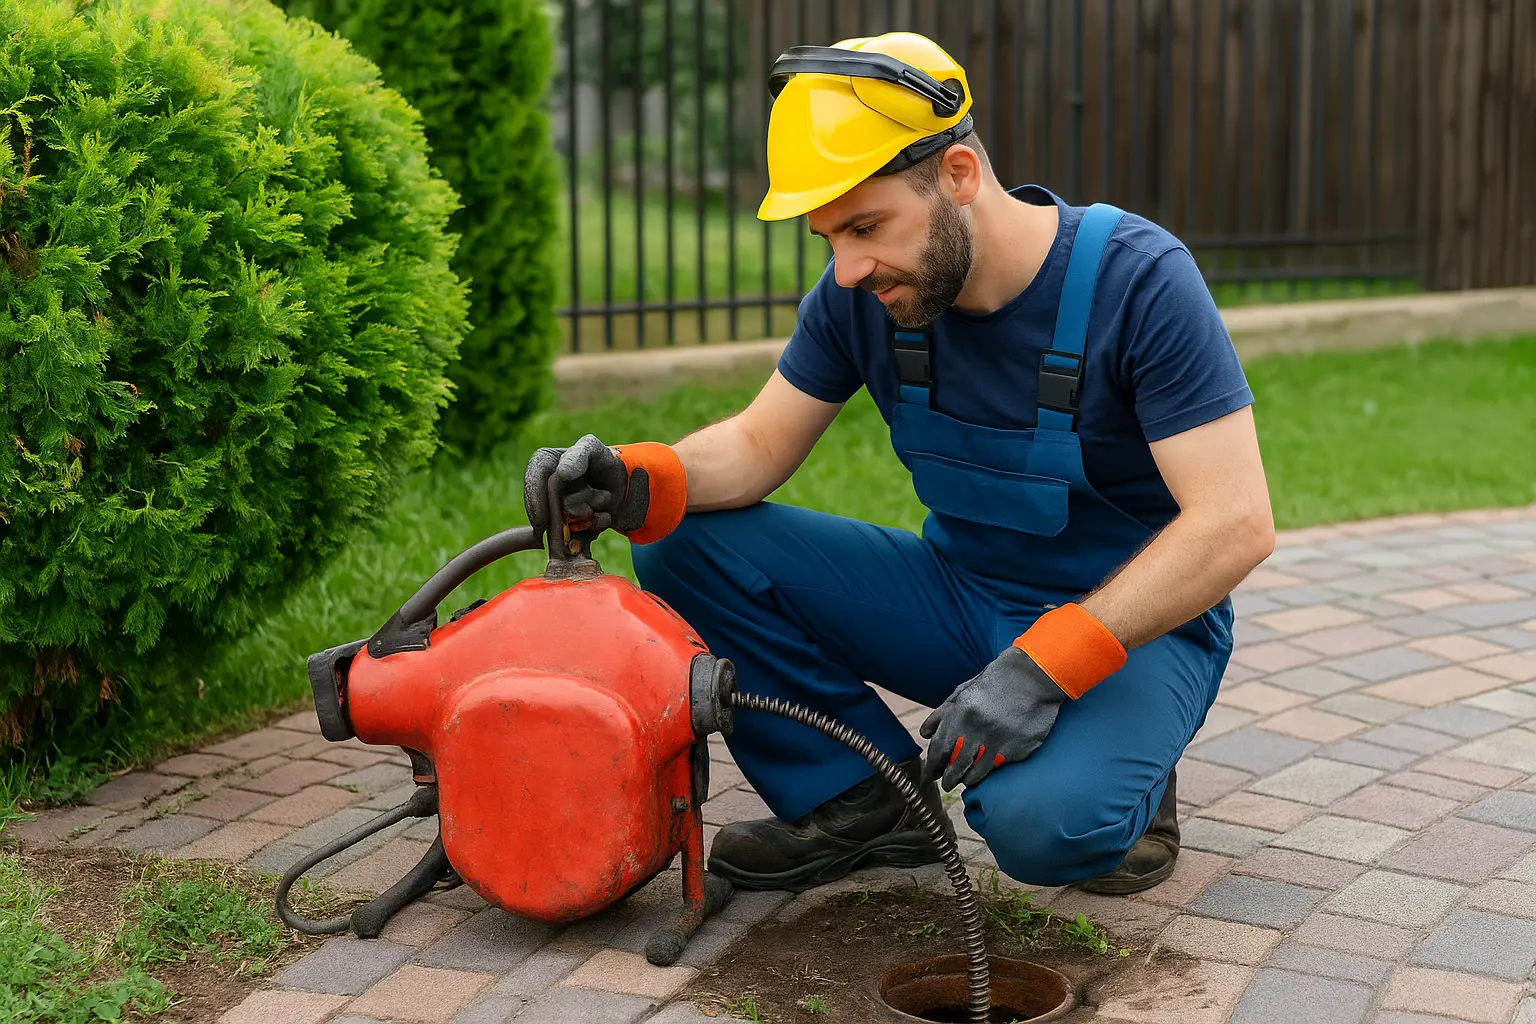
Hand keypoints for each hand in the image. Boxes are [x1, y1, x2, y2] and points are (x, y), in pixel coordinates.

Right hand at [522, 434, 688, 544]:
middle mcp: (551, 489)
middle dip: (573, 508)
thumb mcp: (594, 450)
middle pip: (550, 506)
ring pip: (565, 522)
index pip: (536, 475)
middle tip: (589, 506)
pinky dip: (593, 529)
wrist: (631, 486)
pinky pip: (576, 537)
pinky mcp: (574, 528)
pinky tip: (606, 516)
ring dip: (589, 514)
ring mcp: (561, 510)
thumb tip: (562, 473)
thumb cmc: (610, 462)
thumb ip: (578, 456)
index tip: (540, 519)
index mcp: (550, 463)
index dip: (533, 498)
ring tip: (606, 499)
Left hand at [919, 603, 1128, 790]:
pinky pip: (999, 767)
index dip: (932, 766)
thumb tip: (925, 734)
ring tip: (964, 779)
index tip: (930, 775)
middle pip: (955, 767)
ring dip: (967, 778)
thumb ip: (942, 714)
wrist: (1034, 676)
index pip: (939, 750)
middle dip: (948, 779)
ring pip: (976, 773)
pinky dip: (989, 771)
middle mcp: (977, 730)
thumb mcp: (963, 691)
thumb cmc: (995, 682)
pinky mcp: (1018, 750)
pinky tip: (985, 771)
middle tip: (946, 783)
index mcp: (960, 714)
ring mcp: (999, 742)